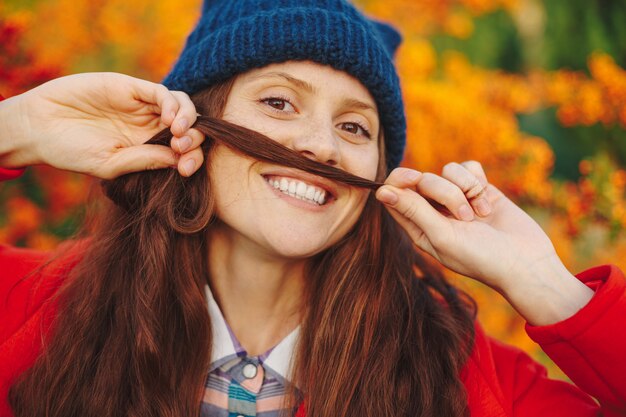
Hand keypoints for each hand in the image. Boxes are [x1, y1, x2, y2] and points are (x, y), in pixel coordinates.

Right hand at [0, 72, 204, 178]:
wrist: (39, 127)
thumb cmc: (72, 151)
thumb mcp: (110, 164)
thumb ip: (144, 160)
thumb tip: (179, 160)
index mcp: (149, 148)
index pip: (183, 151)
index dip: (192, 158)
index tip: (186, 168)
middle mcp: (150, 126)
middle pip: (190, 128)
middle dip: (195, 139)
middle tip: (184, 148)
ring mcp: (142, 106)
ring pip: (181, 106)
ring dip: (188, 119)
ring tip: (178, 133)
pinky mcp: (131, 88)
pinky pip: (161, 92)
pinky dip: (172, 104)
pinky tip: (170, 118)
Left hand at [375, 161, 592, 324]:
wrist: (526, 263)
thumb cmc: (481, 258)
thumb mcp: (442, 236)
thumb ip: (413, 210)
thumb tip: (381, 191)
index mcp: (418, 226)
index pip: (396, 194)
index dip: (400, 180)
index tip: (414, 179)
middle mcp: (434, 211)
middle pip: (423, 179)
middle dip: (444, 192)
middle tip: (463, 216)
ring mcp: (457, 198)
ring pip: (447, 171)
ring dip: (465, 190)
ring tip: (479, 216)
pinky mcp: (479, 189)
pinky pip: (468, 167)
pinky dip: (478, 183)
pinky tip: (489, 205)